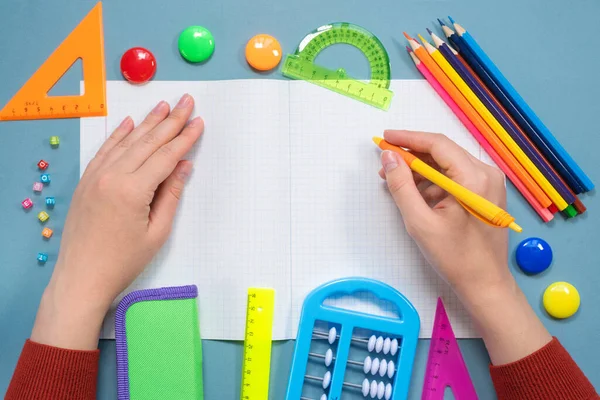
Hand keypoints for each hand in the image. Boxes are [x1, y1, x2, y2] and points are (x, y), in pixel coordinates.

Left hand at [31, 94, 203, 349]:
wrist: (81, 277)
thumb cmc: (123, 261)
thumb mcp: (156, 233)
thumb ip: (171, 195)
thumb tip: (184, 166)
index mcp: (132, 190)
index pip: (165, 156)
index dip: (185, 138)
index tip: (198, 121)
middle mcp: (112, 176)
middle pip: (148, 142)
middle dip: (170, 121)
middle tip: (186, 101)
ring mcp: (95, 176)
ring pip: (127, 142)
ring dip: (147, 122)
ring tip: (164, 105)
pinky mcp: (86, 181)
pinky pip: (105, 150)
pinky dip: (119, 135)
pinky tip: (130, 123)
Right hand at [378, 129, 509, 296]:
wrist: (485, 284)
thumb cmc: (455, 257)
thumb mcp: (420, 222)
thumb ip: (401, 186)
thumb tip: (389, 158)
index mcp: (474, 178)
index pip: (438, 145)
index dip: (408, 138)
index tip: (385, 138)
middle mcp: (486, 174)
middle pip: (443, 152)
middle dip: (411, 155)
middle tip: (385, 162)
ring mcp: (489, 183)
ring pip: (447, 164)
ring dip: (421, 169)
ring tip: (395, 180)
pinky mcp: (485, 193)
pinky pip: (455, 176)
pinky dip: (433, 181)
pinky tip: (415, 191)